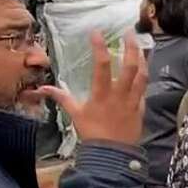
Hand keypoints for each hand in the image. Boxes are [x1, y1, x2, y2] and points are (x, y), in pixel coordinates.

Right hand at [41, 31, 148, 146]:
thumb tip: (42, 88)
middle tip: (128, 33)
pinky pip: (145, 89)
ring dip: (143, 58)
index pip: (101, 66)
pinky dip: (145, 77)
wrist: (112, 155)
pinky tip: (144, 69)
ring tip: (140, 46)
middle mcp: (119, 95)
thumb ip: (61, 98)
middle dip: (131, 47)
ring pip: (142, 75)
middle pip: (130, 66)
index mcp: (101, 94)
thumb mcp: (75, 114)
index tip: (96, 33)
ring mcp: (132, 101)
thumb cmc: (92, 134)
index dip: (99, 47)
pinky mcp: (140, 108)